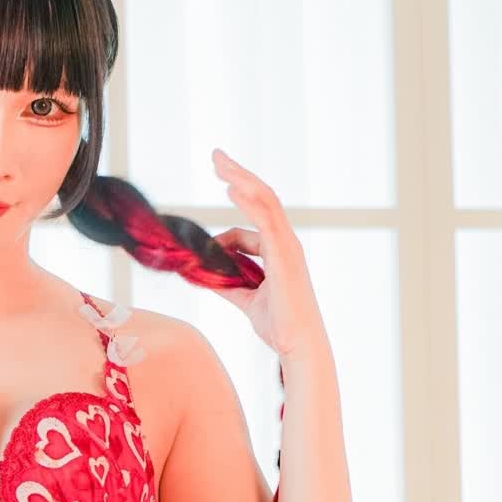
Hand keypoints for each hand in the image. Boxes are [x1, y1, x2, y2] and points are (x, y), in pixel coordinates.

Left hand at [208, 148, 328, 359]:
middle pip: (261, 197)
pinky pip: (266, 220)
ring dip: (241, 177)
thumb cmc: (278, 326)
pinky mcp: (285, 255)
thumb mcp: (245, 299)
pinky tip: (232, 187)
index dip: (224, 230)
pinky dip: (249, 201)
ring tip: (219, 162)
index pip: (249, 225)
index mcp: (278, 251)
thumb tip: (204, 274)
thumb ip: (227, 284)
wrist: (297, 345)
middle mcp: (285, 242)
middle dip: (238, 174)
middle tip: (216, 155)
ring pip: (264, 201)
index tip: (204, 238)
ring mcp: (287, 246)